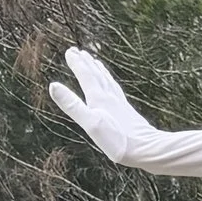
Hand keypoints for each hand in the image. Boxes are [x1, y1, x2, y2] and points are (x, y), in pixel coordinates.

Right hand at [49, 48, 164, 166]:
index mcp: (99, 99)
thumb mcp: (90, 123)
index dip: (77, 63)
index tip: (70, 51)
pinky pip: (117, 91)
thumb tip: (53, 85)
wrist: (148, 149)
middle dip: (86, 63)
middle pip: (97, 75)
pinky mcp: (128, 112)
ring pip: (108, 81)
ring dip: (100, 71)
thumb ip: (72, 105)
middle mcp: (111, 97)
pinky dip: (111, 83)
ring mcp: (121, 104)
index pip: (86, 76)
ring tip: (95, 62)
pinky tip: (113, 86)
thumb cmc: (118, 141)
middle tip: (78, 51)